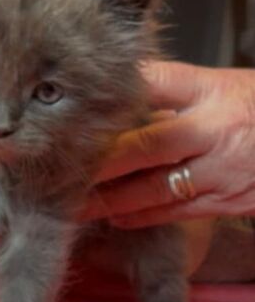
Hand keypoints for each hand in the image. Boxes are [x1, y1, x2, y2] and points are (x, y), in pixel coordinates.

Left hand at [85, 60, 254, 227]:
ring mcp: (221, 169)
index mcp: (211, 91)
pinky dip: (141, 216)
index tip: (77, 110)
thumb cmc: (254, 109)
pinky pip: (176, 211)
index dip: (113, 97)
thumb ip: (173, 91)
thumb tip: (118, 97)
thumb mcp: (220, 86)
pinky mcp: (226, 201)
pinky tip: (114, 216)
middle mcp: (215, 130)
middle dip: (103, 159)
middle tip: (66, 167)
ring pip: (156, 186)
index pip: (153, 85)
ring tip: (78, 201)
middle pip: (147, 144)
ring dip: (113, 197)